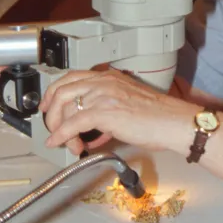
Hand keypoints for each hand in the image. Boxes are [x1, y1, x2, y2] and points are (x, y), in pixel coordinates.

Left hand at [39, 69, 193, 157]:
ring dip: (60, 130)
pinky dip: (62, 135)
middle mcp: (104, 82)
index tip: (48, 105)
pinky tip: (60, 143)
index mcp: (109, 78)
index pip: (71, 78)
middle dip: (51, 112)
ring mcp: (103, 95)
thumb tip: (93, 129)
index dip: (54, 93)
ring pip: (65, 108)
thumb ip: (107, 111)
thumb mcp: (128, 104)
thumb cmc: (159, 117)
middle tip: (51, 127)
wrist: (174, 122)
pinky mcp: (105, 112)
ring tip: (69, 144)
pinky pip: (73, 123)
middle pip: (62, 91)